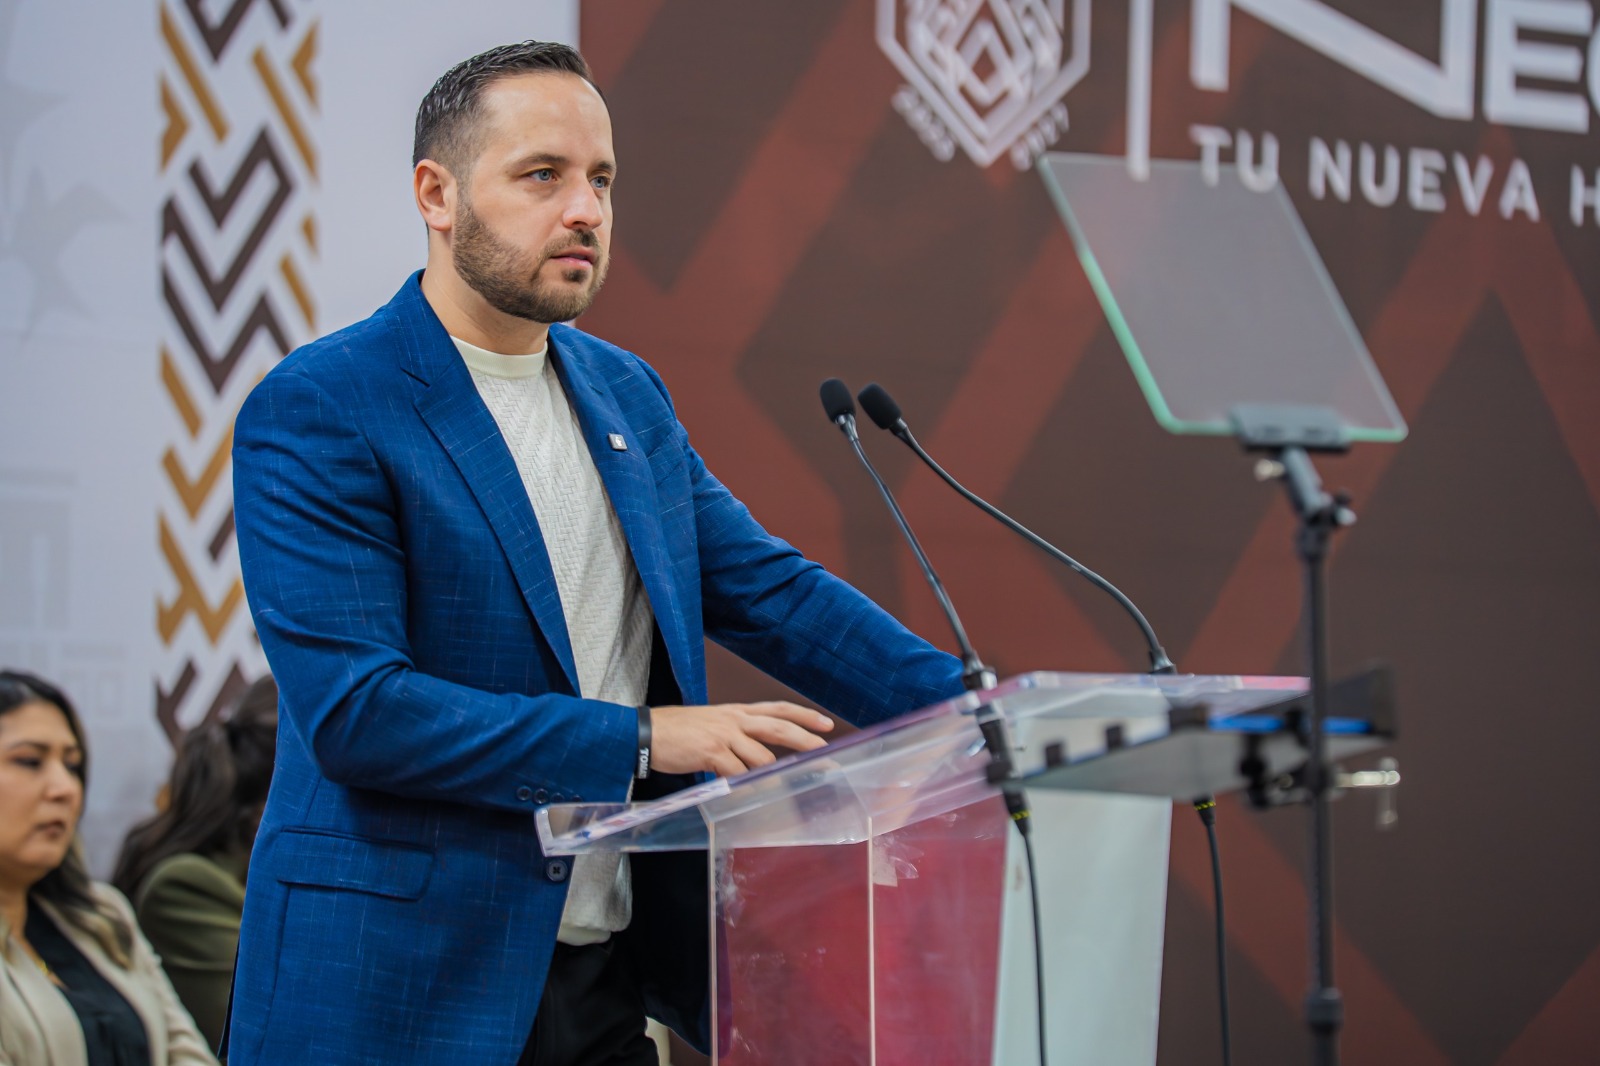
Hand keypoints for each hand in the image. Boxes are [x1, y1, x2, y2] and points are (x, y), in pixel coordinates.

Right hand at [648, 701, 834, 776]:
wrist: (646, 733)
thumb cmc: (676, 731)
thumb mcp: (712, 724)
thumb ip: (736, 736)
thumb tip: (757, 757)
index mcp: (736, 711)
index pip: (778, 708)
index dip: (804, 715)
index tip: (826, 724)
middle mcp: (734, 719)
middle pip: (779, 727)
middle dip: (805, 740)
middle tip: (824, 752)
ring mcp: (724, 735)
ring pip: (761, 757)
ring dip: (768, 775)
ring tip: (772, 788)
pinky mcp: (712, 752)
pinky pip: (738, 773)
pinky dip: (744, 786)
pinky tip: (744, 793)